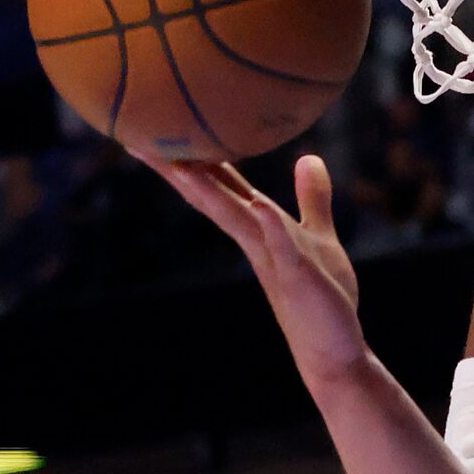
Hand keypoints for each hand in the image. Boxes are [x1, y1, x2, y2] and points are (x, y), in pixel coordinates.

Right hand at [150, 154, 364, 385]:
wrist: (335, 351)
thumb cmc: (324, 297)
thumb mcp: (317, 237)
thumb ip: (311, 199)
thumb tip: (308, 157)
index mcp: (259, 228)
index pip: (221, 186)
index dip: (194, 154)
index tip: (160, 122)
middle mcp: (258, 241)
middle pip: (213, 198)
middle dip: (179, 168)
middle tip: (139, 136)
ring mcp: (276, 260)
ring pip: (236, 220)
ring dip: (210, 193)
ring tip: (181, 164)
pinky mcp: (300, 278)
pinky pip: (283, 248)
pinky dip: (272, 227)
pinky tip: (261, 206)